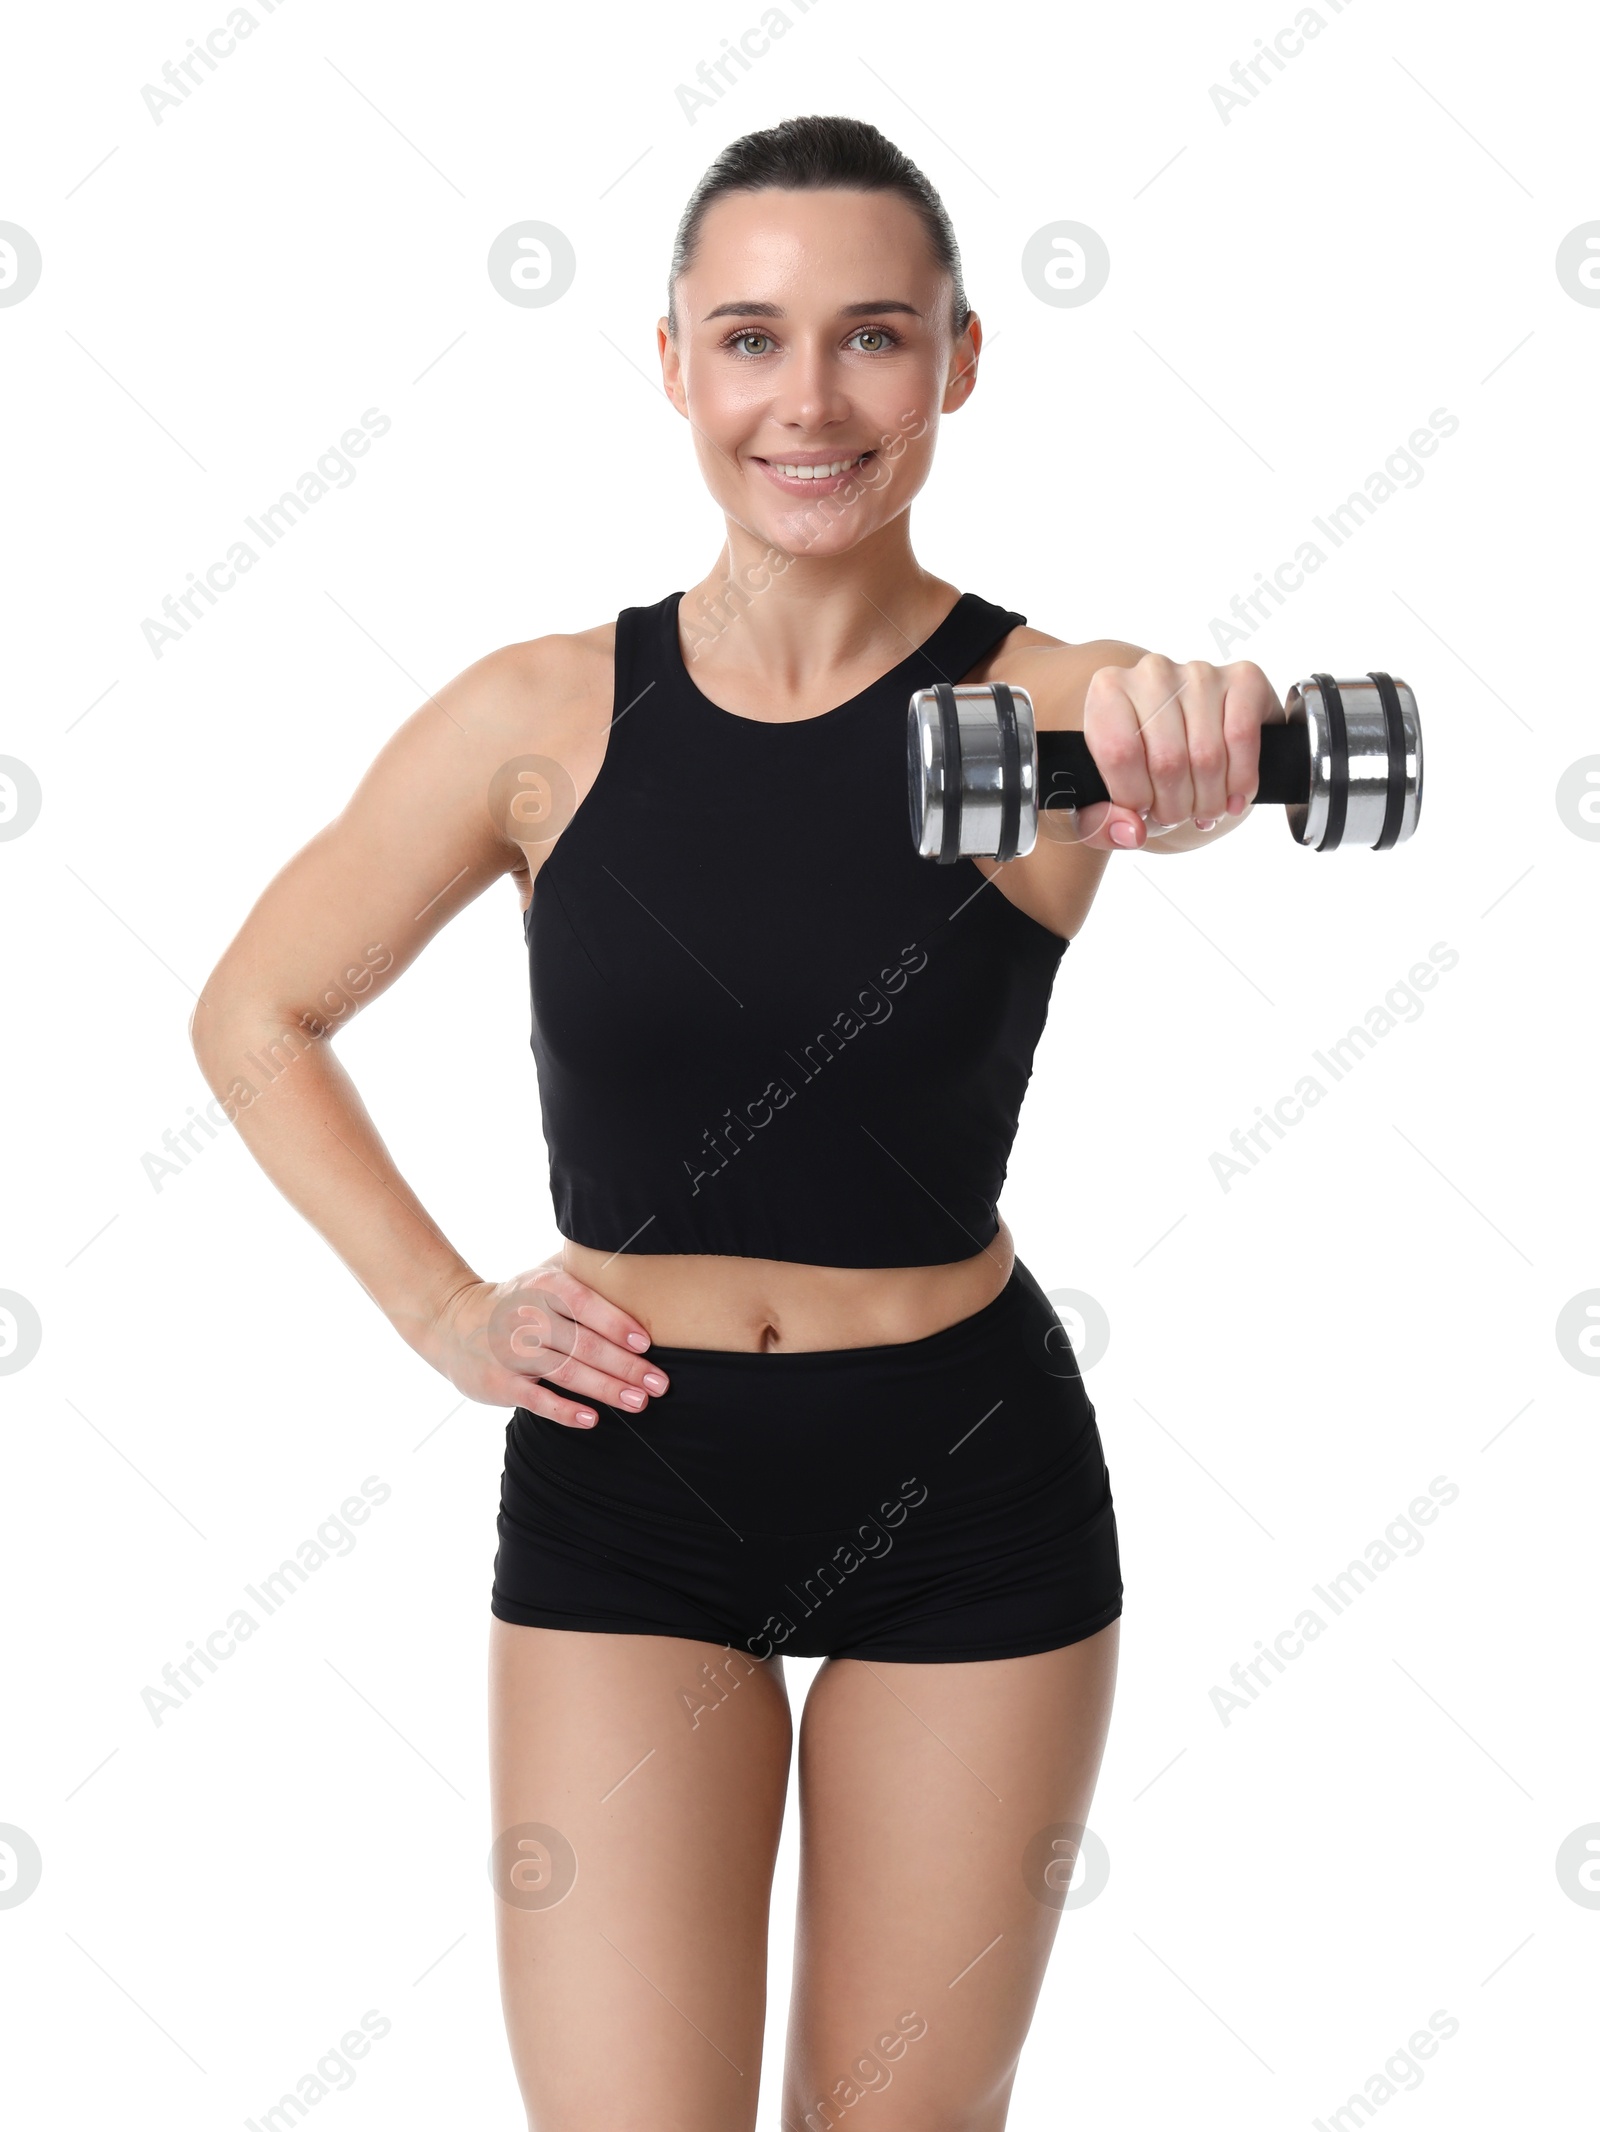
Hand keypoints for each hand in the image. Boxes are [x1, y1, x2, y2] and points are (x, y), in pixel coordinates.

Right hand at [419, 1260, 668, 1428]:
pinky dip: (565, 1411)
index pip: (584, 1303)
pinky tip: (592, 1419)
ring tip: (639, 1401)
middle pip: (583, 1343)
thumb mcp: (541, 1274)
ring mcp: (512, 1353)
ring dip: (606, 1389)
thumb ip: (581, 1271)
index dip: (615, 1323)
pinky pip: (538, 1400)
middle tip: (659, 1383)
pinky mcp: (500, 1384)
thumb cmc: (516, 1299)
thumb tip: (639, 1259)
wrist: (452, 1322)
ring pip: (566, 1372)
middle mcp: (527, 1317)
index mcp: (543, 1287)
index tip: (645, 1343)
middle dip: (625, 1365)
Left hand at [1063, 654, 1283, 852]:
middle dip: (1175, 807)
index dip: (1134, 797)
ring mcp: (1199, 672)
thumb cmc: (1141, 769)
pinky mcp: (1243, 677)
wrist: (1186, 738)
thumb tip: (1131, 832)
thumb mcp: (1106, 800)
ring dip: (1209, 801)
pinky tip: (1233, 798)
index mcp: (1107, 691)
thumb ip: (1100, 823)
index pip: (1119, 753)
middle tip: (1176, 816)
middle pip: (1167, 760)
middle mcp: (1151, 672)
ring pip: (1208, 756)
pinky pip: (1243, 738)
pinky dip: (1241, 780)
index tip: (1141, 811)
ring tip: (1202, 809)